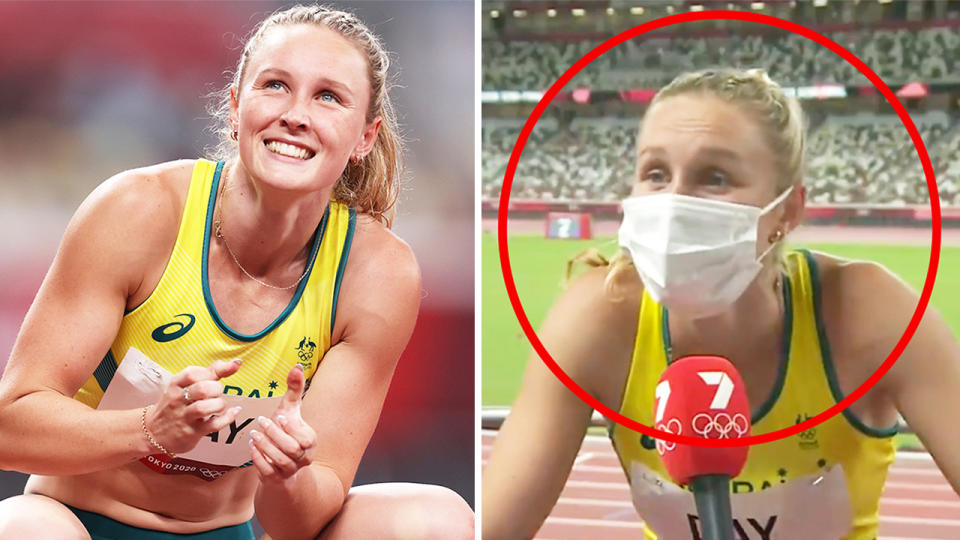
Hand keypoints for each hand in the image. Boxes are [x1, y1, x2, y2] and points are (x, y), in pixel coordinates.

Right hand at [144, 359, 242, 454]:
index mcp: (175, 385)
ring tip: (219, 404)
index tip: (216, 376)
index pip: (192, 373)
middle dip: (216, 388)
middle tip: (216, 393)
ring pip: (204, 407)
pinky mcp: (192, 432)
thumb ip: (211, 372)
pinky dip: (228, 417)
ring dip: (219, 404)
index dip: (209, 373)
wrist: (153, 433)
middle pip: (201, 389)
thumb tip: (236, 362)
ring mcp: (184, 417)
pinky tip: (233, 412)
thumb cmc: (176, 404)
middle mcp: (178, 400)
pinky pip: (213, 424)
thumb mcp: (186, 386)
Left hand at [248, 365, 316, 482]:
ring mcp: (290, 470)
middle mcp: (303, 458)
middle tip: (261, 422)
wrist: (283, 462)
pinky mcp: (275, 479)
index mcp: (310, 441)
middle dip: (274, 435)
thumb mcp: (291, 410)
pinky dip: (258, 459)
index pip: (303, 437)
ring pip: (279, 461)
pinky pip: (267, 472)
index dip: (290, 428)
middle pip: (291, 449)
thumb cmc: (287, 431)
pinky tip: (251, 447)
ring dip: (265, 446)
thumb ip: (295, 388)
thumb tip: (297, 365)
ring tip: (254, 434)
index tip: (278, 416)